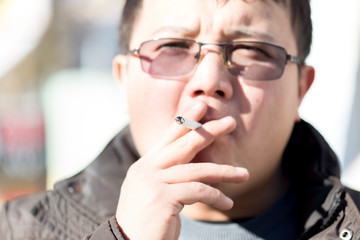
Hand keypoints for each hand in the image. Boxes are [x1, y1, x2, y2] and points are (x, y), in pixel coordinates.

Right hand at [116, 104, 248, 239]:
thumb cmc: (146, 223)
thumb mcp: (154, 195)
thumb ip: (168, 177)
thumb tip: (192, 169)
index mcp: (144, 167)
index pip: (167, 138)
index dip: (185, 121)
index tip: (201, 106)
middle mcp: (146, 170)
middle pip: (183, 144)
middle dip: (209, 131)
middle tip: (230, 122)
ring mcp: (152, 182)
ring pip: (197, 170)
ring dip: (224, 172)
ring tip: (244, 174)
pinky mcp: (162, 197)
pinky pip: (198, 190)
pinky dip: (216, 196)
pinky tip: (227, 203)